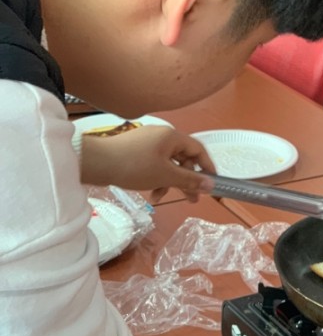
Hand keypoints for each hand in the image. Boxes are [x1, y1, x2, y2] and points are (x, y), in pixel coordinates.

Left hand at [80, 126, 215, 201]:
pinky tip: (150, 192)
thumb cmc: (135, 166)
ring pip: (167, 164)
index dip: (207, 167)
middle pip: (183, 158)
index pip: (198, 150)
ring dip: (169, 181)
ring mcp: (148, 143)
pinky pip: (154, 164)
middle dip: (187, 179)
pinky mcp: (136, 151)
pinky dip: (156, 178)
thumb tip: (211, 184)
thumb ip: (189, 180)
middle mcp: (162, 136)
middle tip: (192, 199)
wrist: (97, 162)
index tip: (212, 183)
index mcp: (172, 136)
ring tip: (163, 198)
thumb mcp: (165, 175)